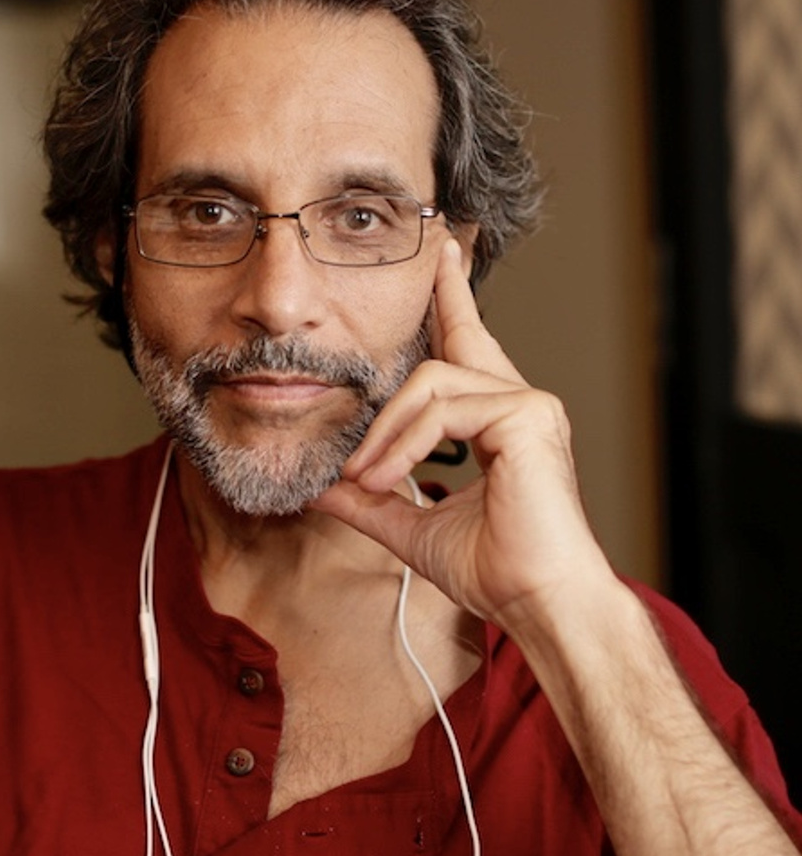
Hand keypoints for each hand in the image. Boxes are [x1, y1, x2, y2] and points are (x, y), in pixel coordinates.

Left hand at [311, 237, 614, 631]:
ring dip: (384, 432)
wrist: (535, 603)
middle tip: (435, 251)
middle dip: (442, 295)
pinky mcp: (527, 416)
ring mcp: (527, 405)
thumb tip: (320, 489)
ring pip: (432, 383)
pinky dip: (404, 444)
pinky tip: (386, 477)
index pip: (468, 352)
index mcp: (497, 421)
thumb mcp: (411, 526)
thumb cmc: (492, 569)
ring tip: (362, 478)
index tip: (444, 262)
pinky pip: (444, 411)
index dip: (452, 305)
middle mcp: (518, 403)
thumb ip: (369, 501)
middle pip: (460, 338)